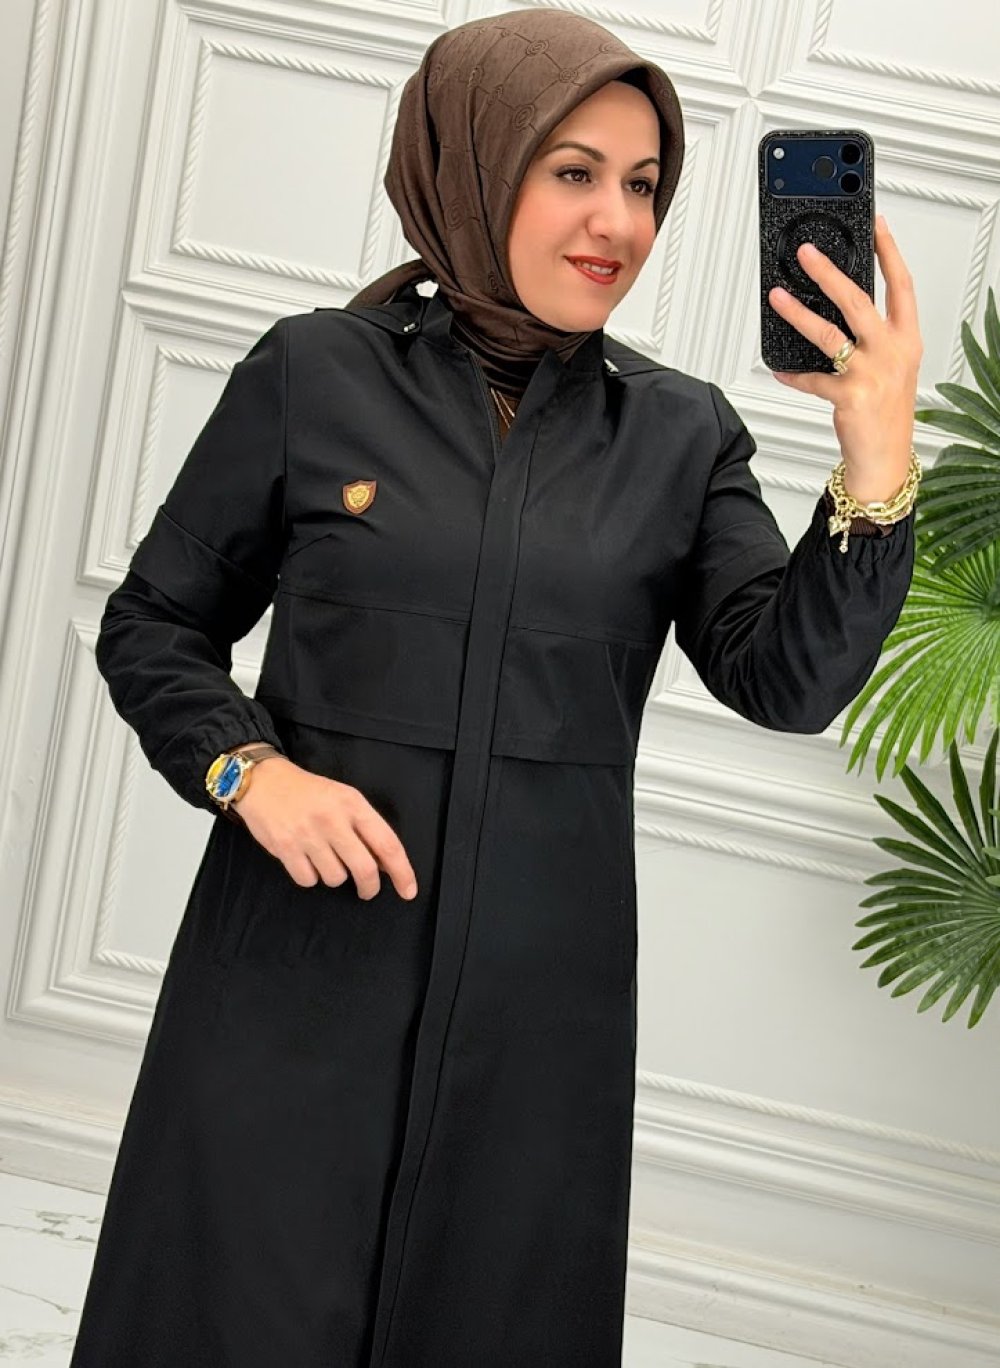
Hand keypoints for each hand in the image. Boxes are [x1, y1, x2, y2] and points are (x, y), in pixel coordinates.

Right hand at [232, 756, 418, 900]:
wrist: (263, 781)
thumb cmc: (308, 792)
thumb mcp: (344, 798)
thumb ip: (365, 828)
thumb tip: (385, 864)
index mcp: (353, 804)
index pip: (387, 843)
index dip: (402, 872)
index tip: (408, 890)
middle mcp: (333, 819)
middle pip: (365, 868)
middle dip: (370, 887)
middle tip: (367, 890)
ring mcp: (308, 835)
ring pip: (336, 878)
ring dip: (334, 876)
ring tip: (324, 858)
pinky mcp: (285, 848)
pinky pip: (308, 880)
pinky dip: (310, 876)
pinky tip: (305, 860)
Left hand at [767, 215, 922, 502]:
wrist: (885, 458)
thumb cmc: (886, 412)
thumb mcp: (893, 367)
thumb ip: (874, 337)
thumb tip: (838, 305)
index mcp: (907, 339)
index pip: (901, 285)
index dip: (888, 251)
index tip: (875, 223)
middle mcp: (893, 352)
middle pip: (858, 300)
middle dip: (829, 272)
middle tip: (806, 252)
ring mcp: (871, 374)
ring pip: (828, 333)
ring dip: (798, 313)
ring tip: (777, 297)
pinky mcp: (849, 397)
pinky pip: (812, 379)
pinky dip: (793, 374)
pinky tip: (780, 369)